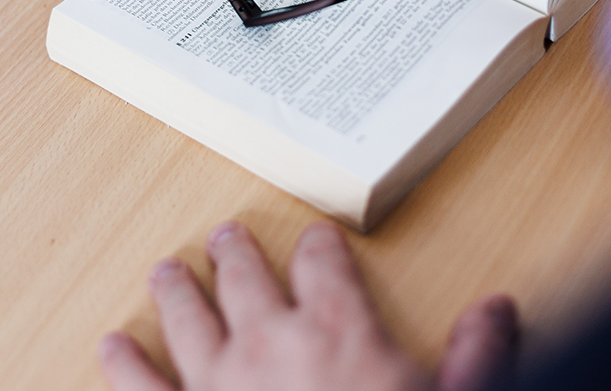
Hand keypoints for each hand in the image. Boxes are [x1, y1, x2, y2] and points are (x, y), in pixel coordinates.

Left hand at [99, 220, 518, 390]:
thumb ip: (478, 357)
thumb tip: (498, 310)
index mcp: (336, 329)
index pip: (324, 264)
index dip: (319, 244)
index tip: (314, 236)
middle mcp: (270, 340)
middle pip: (246, 278)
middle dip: (235, 253)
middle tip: (223, 236)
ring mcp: (217, 382)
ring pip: (188, 317)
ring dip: (177, 291)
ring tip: (166, 270)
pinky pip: (142, 387)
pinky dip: (125, 364)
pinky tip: (112, 345)